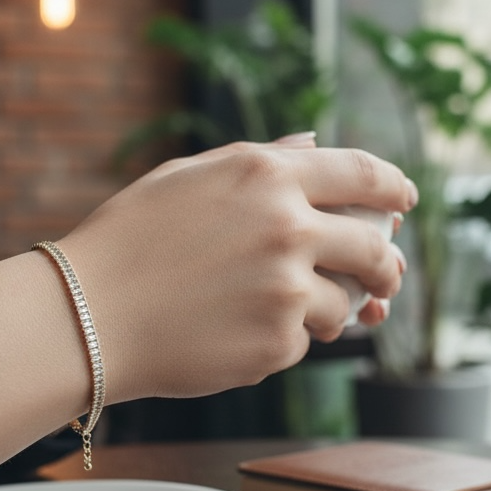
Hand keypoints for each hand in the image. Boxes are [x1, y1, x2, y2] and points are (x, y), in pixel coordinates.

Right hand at [59, 139, 415, 401]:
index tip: (405, 201)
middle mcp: (288, 227)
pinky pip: (301, 342)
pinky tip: (230, 330)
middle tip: (386, 276)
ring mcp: (286, 289)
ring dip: (322, 309)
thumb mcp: (190, 177)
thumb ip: (262, 160)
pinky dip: (278, 340)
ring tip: (268, 306)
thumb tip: (315, 146)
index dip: (394, 188)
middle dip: (387, 265)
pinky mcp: (276, 344)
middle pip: (375, 247)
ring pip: (342, 304)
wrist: (85, 315)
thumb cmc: (129, 240)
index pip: (362, 174)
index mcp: (268, 175)